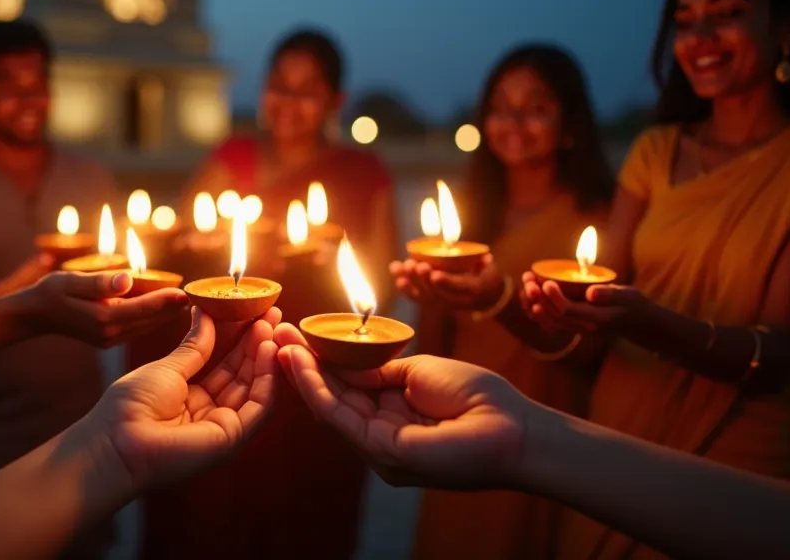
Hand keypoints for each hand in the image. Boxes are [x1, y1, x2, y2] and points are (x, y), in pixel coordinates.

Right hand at [24, 271, 190, 346]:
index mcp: (103, 318)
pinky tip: (167, 309)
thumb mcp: (70, 281)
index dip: (166, 300)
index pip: (142, 309)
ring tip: (189, 302)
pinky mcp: (110, 339)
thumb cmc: (51, 291)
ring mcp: (110, 339)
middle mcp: (110, 332)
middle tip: (199, 296)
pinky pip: (139, 328)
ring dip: (167, 315)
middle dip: (173, 309)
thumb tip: (127, 279)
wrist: (35, 314)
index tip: (187, 292)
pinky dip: (154, 318)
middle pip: (150, 320)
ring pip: (147, 326)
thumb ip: (99, 282)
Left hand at [74, 306, 280, 490]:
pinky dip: (267, 378)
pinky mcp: (231, 437)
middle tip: (272, 312)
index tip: (253, 311)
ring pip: (254, 388)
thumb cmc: (132, 406)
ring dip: (265, 356)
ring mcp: (222, 426)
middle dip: (258, 343)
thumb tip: (205, 314)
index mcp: (191, 397)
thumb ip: (195, 346)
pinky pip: (258, 406)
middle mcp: (210, 412)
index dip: (240, 337)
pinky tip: (270, 350)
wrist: (116, 441)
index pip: (225, 364)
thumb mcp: (168, 368)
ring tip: (272, 323)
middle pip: (243, 374)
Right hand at [274, 330, 530, 490]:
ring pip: (330, 409)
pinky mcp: (384, 453)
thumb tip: (343, 359)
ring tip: (280, 344)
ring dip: (302, 375)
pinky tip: (302, 364)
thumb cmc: (478, 399)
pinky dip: (318, 389)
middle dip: (302, 367)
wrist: (514, 428)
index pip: (346, 390)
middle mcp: (380, 439)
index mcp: (391, 418)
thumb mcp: (418, 373)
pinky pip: (342, 417)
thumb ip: (378, 371)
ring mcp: (379, 450)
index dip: (320, 363)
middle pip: (331, 400)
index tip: (297, 336)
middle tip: (275, 336)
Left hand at [390, 255, 504, 309]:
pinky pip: (417, 298)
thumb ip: (485, 263)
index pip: (460, 287)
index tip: (435, 275)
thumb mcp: (490, 270)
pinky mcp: (434, 304)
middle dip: (422, 279)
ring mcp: (443, 304)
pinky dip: (405, 287)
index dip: (447, 282)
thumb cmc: (487, 277)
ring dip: (408, 282)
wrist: (486, 299)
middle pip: (437, 293)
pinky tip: (396, 274)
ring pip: (423, 296)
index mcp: (473, 291)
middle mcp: (456, 301)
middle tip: (413, 265)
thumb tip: (485, 258)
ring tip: (397, 267)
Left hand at [519, 272, 648, 335]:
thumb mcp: (628, 295)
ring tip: (527, 282)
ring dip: (534, 302)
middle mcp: (584, 328)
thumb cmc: (633, 304)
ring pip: (549, 321)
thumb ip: (610, 294)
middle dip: (538, 297)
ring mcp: (578, 330)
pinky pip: (551, 322)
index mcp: (596, 319)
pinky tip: (530, 294)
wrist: (638, 323)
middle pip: (554, 316)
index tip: (546, 281)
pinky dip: (538, 309)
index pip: (568, 311)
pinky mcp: (574, 327)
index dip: (554, 297)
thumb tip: (591, 292)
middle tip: (529, 278)